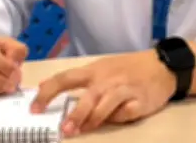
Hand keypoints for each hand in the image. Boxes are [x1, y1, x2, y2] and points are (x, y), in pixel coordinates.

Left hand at [31, 51, 175, 136]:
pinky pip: (125, 113)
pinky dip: (118, 118)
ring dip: (92, 120)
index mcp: (93, 71)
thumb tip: (48, 88)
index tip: (34, 108)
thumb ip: (78, 81)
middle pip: (86, 96)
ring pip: (104, 106)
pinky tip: (114, 120)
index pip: (64, 79)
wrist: (161, 66)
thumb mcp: (101, 69)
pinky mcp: (139, 101)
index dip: (47, 93)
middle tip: (64, 130)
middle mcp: (106, 79)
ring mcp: (123, 90)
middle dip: (74, 114)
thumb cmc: (126, 69)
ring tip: (81, 130)